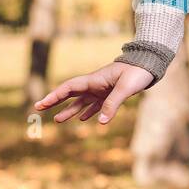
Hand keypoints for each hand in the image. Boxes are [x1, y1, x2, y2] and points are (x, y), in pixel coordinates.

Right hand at [34, 60, 154, 125]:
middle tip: (39, 108)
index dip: (53, 96)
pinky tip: (83, 119)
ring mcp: (102, 90)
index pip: (68, 88)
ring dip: (70, 111)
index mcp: (93, 80)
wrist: (149, 65)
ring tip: (57, 120)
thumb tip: (100, 123)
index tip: (41, 104)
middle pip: (70, 94)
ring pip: (81, 102)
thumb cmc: (136, 73)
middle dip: (54, 101)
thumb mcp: (125, 88)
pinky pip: (95, 105)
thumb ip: (112, 104)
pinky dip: (88, 112)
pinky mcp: (110, 94)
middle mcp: (94, 85)